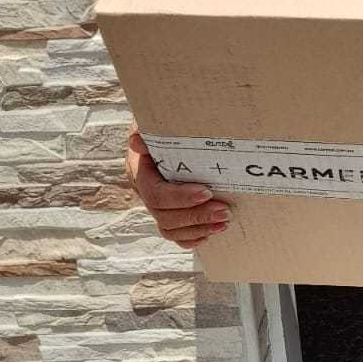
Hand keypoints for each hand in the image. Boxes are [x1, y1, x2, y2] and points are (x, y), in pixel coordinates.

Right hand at [125, 128, 230, 249]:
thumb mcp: (153, 124)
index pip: (156, 194)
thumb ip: (147, 132)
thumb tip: (137, 142)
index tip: (206, 192)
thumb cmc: (163, 127)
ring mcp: (158, 205)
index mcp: (141, 172)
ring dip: (198, 228)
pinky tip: (211, 232)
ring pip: (170, 229)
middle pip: (164, 216)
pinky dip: (193, 237)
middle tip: (224, 211)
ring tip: (224, 222)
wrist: (165, 130)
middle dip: (196, 216)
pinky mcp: (171, 212)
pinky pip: (176, 235)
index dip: (180, 198)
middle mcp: (146, 192)